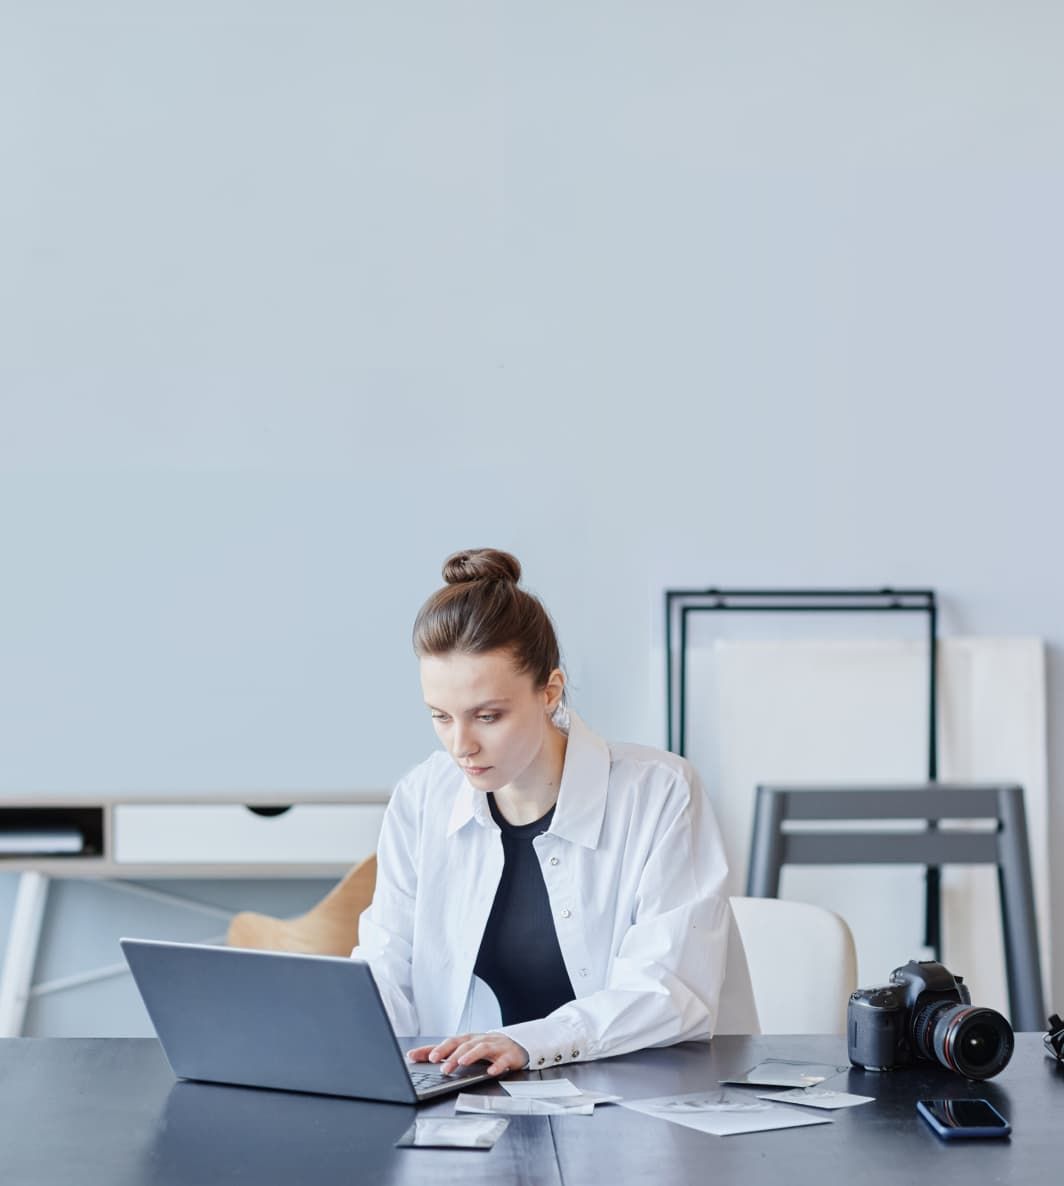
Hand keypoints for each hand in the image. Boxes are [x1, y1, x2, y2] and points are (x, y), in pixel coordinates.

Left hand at [407, 1033, 528, 1076]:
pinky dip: (496, 1066)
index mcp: (466, 1040)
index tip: (421, 1057)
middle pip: (463, 1045)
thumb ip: (440, 1053)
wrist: (513, 1045)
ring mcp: (493, 1047)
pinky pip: (502, 1060)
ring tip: (461, 1063)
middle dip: (451, 1055)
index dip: (435, 1049)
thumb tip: (414, 1056)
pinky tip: (490, 1072)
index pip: (448, 1042)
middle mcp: (478, 1041)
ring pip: (481, 1048)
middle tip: (441, 1067)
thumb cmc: (483, 1048)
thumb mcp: (463, 1049)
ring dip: (471, 1055)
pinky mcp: (507, 1055)